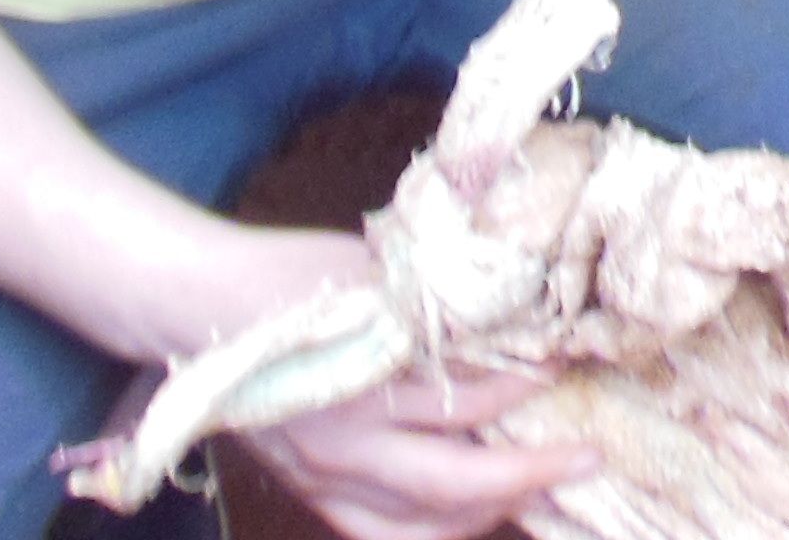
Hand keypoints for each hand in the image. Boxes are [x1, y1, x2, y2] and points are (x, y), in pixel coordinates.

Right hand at [155, 228, 589, 539]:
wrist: (201, 307)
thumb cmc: (295, 279)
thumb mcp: (375, 274)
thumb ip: (438, 304)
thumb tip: (517, 310)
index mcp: (363, 381)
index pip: (466, 403)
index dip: (526, 389)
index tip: (568, 367)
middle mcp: (344, 445)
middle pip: (451, 486)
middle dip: (528, 476)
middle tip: (587, 458)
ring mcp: (323, 478)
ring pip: (417, 528)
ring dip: (485, 517)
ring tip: (541, 495)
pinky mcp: (309, 491)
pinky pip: (376, 533)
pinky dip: (430, 531)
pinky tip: (471, 516)